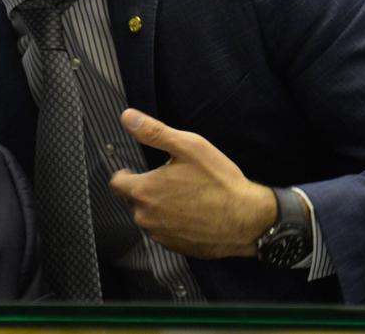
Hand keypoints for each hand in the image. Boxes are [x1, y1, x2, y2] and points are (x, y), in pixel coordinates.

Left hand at [109, 108, 275, 258]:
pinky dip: (172, 223)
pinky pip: (164, 232)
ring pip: (149, 218)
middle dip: (145, 190)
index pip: (116, 183)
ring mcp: (160, 235)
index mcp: (144, 191)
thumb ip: (153, 132)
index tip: (135, 171)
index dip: (125, 174)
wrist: (248, 219)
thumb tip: (127, 117)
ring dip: (158, 208)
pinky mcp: (175, 248)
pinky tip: (192, 215)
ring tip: (183, 198)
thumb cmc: (218, 181)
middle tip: (170, 182)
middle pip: (132, 201)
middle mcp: (146, 217)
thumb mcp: (188, 147)